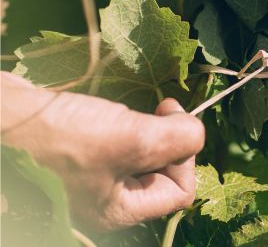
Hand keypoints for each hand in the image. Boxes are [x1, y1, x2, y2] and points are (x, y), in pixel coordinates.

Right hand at [1, 72, 204, 229]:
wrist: (2, 115)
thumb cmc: (61, 136)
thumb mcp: (132, 139)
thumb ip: (177, 139)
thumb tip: (197, 132)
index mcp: (120, 210)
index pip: (180, 191)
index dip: (186, 158)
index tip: (174, 121)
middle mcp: (108, 197)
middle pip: (163, 171)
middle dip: (168, 139)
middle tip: (163, 109)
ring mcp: (94, 175)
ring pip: (144, 154)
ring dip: (150, 128)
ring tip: (137, 110)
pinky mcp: (84, 151)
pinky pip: (122, 142)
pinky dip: (129, 123)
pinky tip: (116, 110)